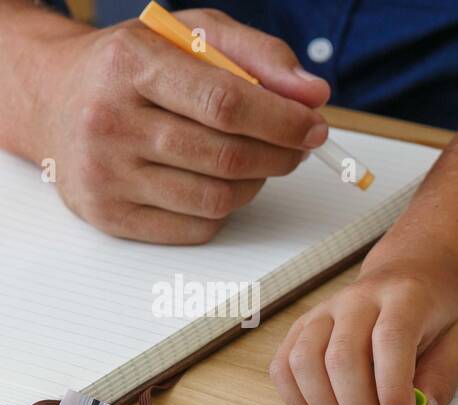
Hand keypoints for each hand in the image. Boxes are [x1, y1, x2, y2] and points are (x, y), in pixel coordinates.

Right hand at [32, 9, 328, 243]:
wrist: (52, 95)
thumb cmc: (133, 66)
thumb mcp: (193, 35)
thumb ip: (259, 56)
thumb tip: (314, 94)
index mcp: (130, 64)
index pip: (226, 104)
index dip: (284, 122)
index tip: (315, 127)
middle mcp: (109, 120)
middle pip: (228, 157)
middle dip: (281, 155)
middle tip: (297, 146)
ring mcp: (105, 173)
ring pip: (219, 199)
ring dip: (256, 183)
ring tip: (255, 159)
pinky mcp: (109, 215)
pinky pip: (198, 227)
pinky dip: (224, 209)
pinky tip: (214, 180)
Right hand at [269, 257, 457, 404]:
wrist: (412, 270)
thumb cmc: (437, 311)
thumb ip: (440, 381)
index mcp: (403, 297)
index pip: (389, 341)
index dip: (391, 390)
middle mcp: (357, 299)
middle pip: (342, 357)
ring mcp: (324, 311)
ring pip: (304, 362)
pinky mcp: (303, 326)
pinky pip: (283, 366)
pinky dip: (299, 400)